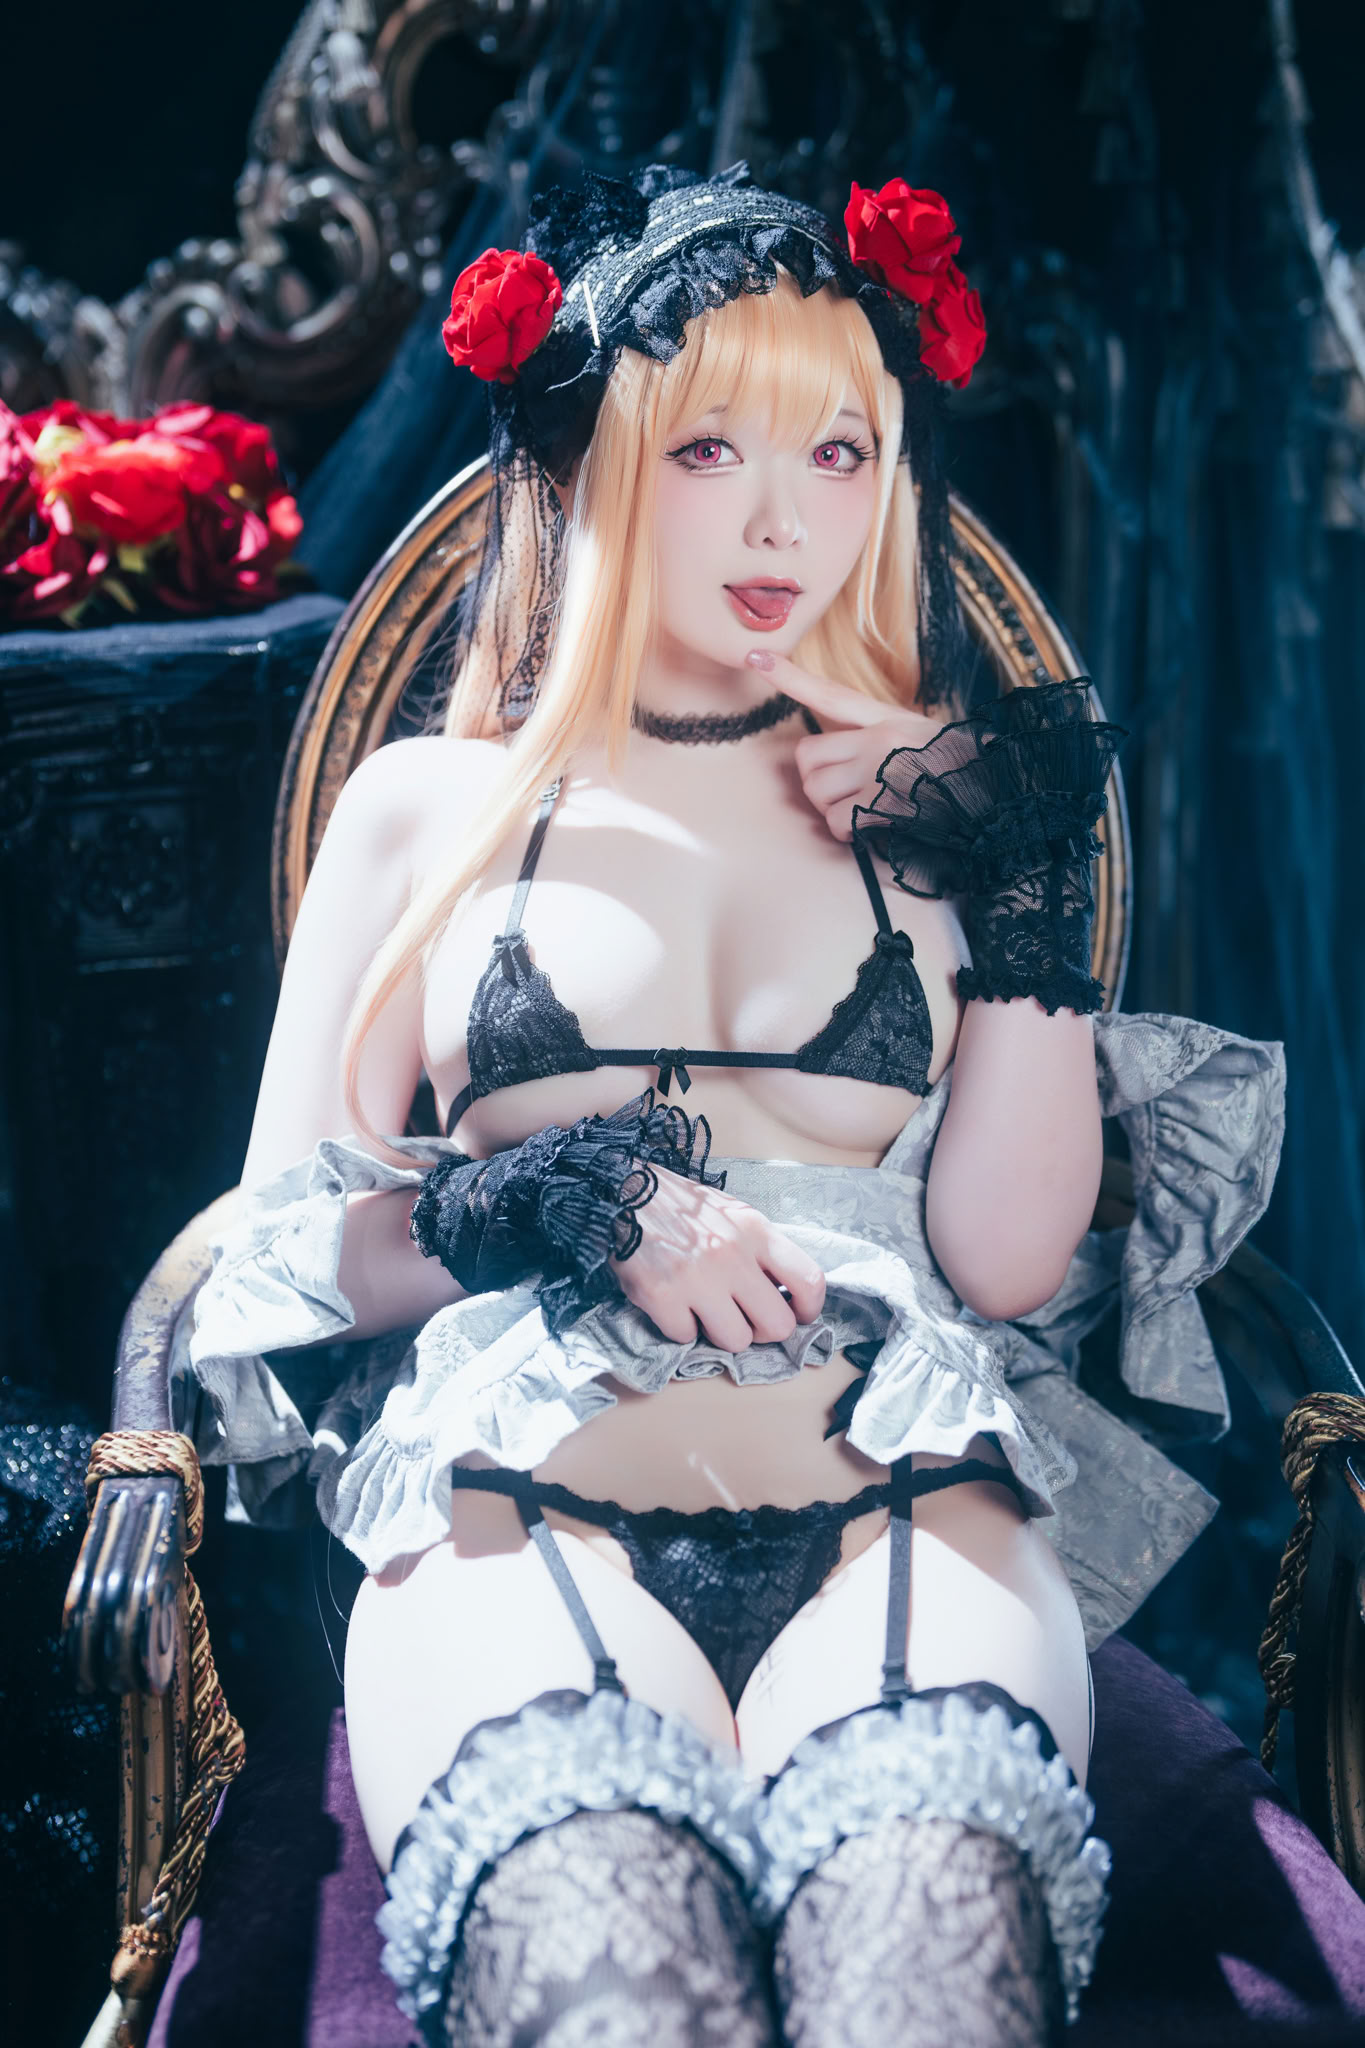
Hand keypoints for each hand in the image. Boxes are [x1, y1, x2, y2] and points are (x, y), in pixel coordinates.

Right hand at [610, 1165, 826, 1352]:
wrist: (620, 1190)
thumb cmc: (680, 1205)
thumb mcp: (732, 1214)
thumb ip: (760, 1249)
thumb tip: (783, 1293)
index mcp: (755, 1231)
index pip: (809, 1280)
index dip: (810, 1309)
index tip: (798, 1316)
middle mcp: (731, 1256)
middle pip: (778, 1325)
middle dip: (763, 1331)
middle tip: (745, 1320)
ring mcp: (696, 1279)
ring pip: (736, 1340)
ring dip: (720, 1333)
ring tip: (704, 1311)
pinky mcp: (661, 1296)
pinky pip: (686, 1337)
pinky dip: (679, 1327)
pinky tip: (671, 1303)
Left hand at [746, 648, 943, 841]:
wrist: (996, 790)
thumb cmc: (956, 770)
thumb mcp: (918, 737)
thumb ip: (878, 738)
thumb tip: (836, 761)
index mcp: (885, 718)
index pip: (829, 694)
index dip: (789, 677)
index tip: (754, 657)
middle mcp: (879, 738)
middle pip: (806, 758)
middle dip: (815, 781)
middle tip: (843, 792)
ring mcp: (881, 769)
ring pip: (817, 791)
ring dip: (830, 810)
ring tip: (862, 811)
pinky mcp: (887, 801)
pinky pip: (839, 821)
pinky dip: (846, 832)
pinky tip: (869, 829)